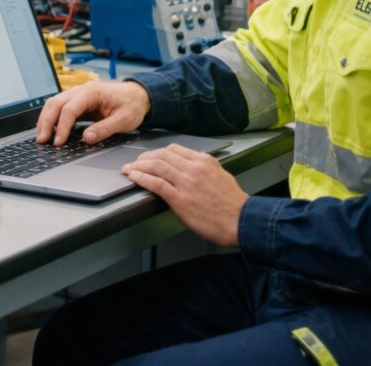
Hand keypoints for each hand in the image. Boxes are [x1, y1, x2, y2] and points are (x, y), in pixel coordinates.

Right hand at [34, 80, 149, 145]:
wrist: (138, 95)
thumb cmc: (132, 104)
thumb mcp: (124, 120)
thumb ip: (105, 129)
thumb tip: (87, 138)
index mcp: (92, 92)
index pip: (69, 109)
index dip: (62, 127)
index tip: (59, 142)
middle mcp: (81, 90)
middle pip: (55, 103)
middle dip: (46, 122)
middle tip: (41, 140)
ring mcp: (77, 94)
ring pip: (54, 103)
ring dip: (45, 119)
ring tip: (41, 136)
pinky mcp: (77, 101)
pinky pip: (59, 107)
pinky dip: (52, 118)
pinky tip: (50, 129)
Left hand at [122, 144, 247, 246]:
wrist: (241, 221)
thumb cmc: (233, 204)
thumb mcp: (221, 176)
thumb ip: (205, 169)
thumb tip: (192, 166)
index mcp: (204, 161)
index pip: (174, 150)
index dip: (157, 152)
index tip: (149, 157)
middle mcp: (194, 168)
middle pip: (161, 155)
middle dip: (144, 158)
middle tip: (135, 162)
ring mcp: (186, 183)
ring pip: (156, 166)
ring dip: (138, 166)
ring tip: (129, 169)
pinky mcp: (180, 199)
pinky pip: (156, 183)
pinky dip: (142, 178)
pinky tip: (134, 177)